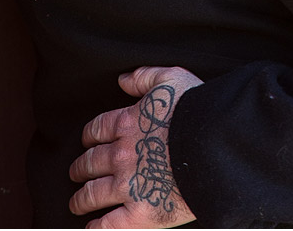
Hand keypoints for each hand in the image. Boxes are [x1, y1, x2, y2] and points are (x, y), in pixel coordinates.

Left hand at [69, 65, 202, 227]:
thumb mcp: (172, 78)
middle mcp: (121, 155)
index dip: (89, 136)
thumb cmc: (198, 110)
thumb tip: (122, 79)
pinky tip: (92, 226)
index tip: (88, 142)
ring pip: (92, 195)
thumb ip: (144, 76)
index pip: (96, 130)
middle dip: (80, 168)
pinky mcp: (138, 213)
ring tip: (78, 202)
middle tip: (77, 172)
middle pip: (90, 163)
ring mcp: (127, 186)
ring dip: (81, 199)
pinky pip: (107, 225)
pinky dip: (95, 227)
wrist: (216, 145)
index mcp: (127, 123)